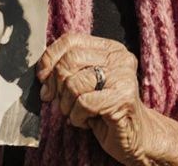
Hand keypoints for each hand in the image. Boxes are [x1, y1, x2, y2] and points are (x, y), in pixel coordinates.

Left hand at [36, 33, 150, 163]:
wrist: (135, 138)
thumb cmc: (104, 110)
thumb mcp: (84, 83)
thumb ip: (67, 71)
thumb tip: (42, 73)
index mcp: (110, 48)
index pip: (71, 39)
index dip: (50, 58)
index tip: (42, 79)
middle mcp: (120, 58)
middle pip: (70, 60)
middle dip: (56, 84)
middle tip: (57, 101)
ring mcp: (124, 78)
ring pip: (74, 83)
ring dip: (66, 104)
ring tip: (76, 112)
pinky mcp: (123, 99)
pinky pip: (83, 104)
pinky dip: (77, 117)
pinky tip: (86, 121)